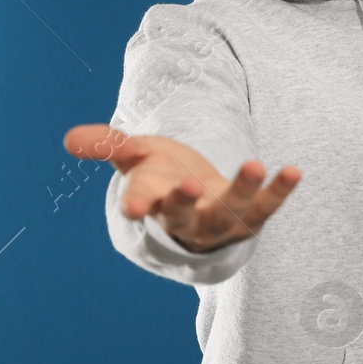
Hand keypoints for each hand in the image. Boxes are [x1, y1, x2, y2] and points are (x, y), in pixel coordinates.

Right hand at [62, 123, 300, 252]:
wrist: (196, 206)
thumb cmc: (160, 177)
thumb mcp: (135, 156)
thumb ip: (106, 145)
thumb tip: (68, 139)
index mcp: (153, 204)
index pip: (142, 205)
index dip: (137, 204)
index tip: (130, 206)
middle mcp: (185, 220)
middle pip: (183, 215)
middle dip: (184, 202)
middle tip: (186, 185)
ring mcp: (219, 224)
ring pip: (229, 213)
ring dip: (242, 191)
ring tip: (255, 165)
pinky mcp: (248, 220)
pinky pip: (265, 208)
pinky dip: (279, 192)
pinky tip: (293, 171)